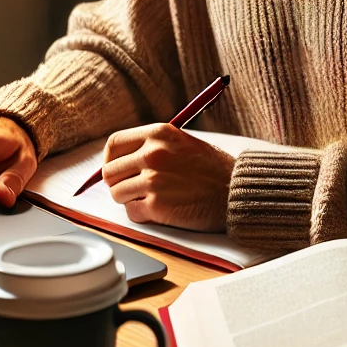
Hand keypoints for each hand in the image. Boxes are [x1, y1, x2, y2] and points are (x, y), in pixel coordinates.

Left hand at [102, 123, 234, 231]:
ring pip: (117, 193)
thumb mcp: (182, 142)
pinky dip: (141, 213)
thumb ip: (153, 146)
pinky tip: (160, 209)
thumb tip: (120, 160)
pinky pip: (132, 211)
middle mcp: (152, 154)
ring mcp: (153, 180)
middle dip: (119, 182)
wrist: (236, 192)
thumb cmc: (213, 169)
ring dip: (129, 199)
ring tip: (150, 198)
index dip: (110, 159)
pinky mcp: (157, 206)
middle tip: (134, 188)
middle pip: (110, 171)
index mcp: (158, 133)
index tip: (116, 168)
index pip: (114, 144)